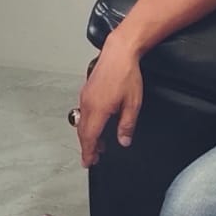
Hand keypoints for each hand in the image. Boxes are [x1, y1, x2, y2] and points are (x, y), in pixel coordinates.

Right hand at [76, 41, 143, 167]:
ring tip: (99, 143)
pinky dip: (88, 123)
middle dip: (87, 146)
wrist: (119, 52)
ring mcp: (85, 96)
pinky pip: (84, 112)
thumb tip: (123, 140)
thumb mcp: (133, 104)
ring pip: (83, 122)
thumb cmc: (126, 74)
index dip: (88, 152)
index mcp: (98, 110)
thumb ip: (127, 125)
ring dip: (88, 135)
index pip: (90, 137)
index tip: (88, 162)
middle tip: (93, 157)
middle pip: (83, 132)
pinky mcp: (87, 90)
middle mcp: (88, 104)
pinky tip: (98, 124)